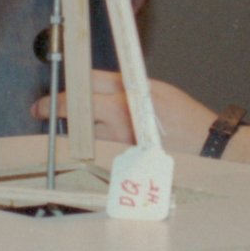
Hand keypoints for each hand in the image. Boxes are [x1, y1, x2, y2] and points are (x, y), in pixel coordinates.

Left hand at [32, 68, 214, 153]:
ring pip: (86, 136)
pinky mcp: (123, 163)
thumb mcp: (155, 91)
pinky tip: (109, 149)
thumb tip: (95, 87)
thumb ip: (123, 87)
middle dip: (62, 112)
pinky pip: (100, 154)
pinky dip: (99, 151)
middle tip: (45, 112)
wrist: (207, 147)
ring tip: (100, 132)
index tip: (43, 102)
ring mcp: (118, 144)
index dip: (60, 94)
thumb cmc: (185, 119)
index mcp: (126, 95)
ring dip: (86, 133)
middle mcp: (118, 119)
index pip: (83, 87)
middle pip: (76, 112)